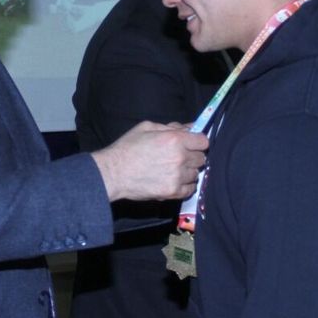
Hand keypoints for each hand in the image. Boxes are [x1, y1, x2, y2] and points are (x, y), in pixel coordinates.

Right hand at [91, 121, 207, 201]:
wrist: (113, 173)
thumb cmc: (127, 148)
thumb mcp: (146, 127)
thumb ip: (171, 126)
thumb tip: (189, 127)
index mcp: (174, 139)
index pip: (203, 141)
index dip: (198, 142)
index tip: (192, 144)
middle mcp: (179, 157)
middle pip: (201, 158)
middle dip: (193, 156)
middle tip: (179, 157)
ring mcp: (177, 176)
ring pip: (196, 174)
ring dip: (188, 171)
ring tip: (173, 170)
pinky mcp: (172, 191)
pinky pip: (191, 189)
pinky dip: (185, 185)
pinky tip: (174, 180)